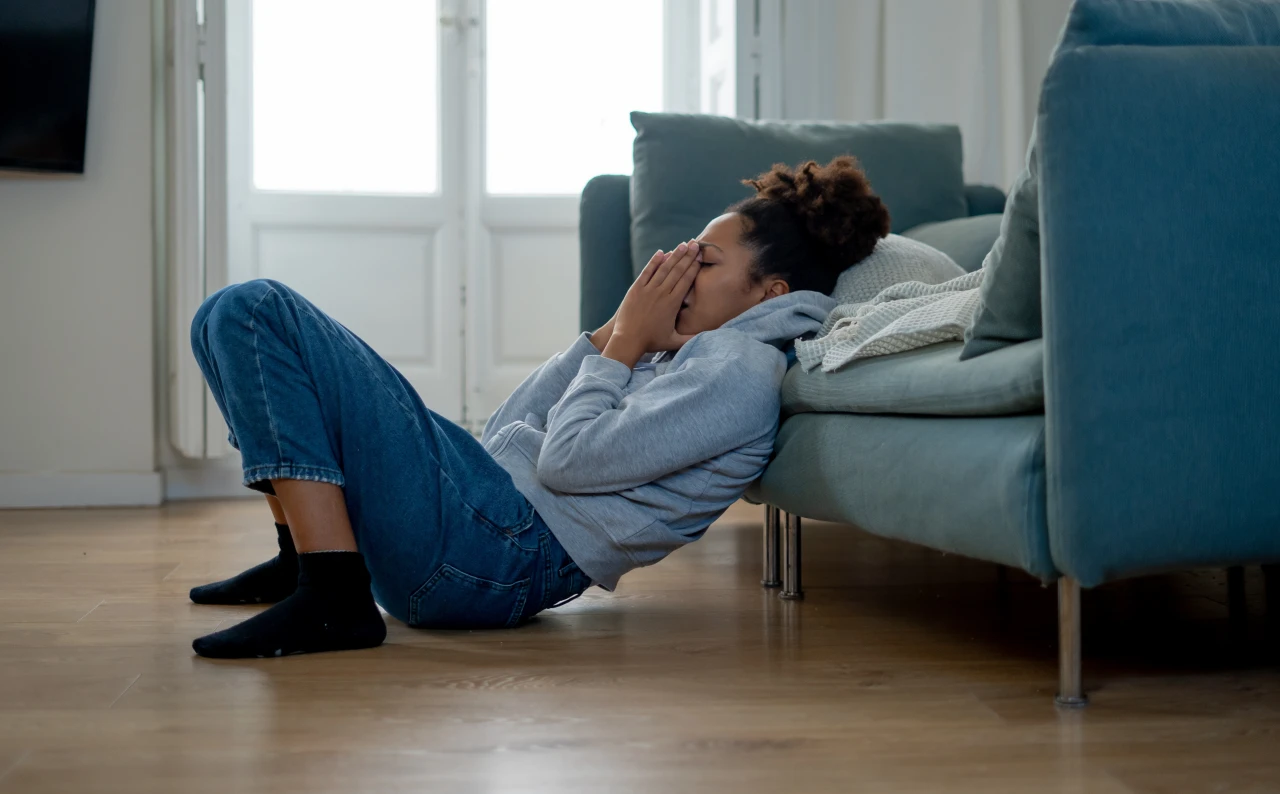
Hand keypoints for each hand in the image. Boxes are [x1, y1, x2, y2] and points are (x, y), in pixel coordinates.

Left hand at [604, 241, 699, 367]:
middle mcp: (661, 294)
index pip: (686, 281)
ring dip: (674, 255)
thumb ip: (690, 337)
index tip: (699, 257)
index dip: (693, 267)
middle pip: (677, 271)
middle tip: (695, 244)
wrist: (628, 340)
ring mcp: (648, 290)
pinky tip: (661, 252)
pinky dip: (654, 262)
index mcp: (672, 304)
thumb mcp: (673, 341)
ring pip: (663, 269)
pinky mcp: (636, 289)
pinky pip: (647, 272)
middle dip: (687, 256)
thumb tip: (707, 336)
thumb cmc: (651, 342)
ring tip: (682, 244)